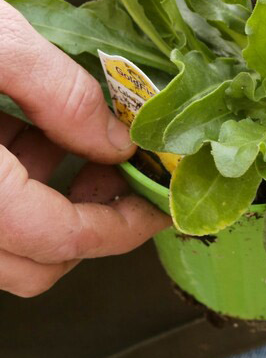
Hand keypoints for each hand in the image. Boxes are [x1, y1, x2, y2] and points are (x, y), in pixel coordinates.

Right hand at [0, 2, 171, 297]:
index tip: (157, 202)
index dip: (121, 226)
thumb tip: (117, 138)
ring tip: (70, 140)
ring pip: (0, 248)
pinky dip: (7, 192)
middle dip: (90, 224)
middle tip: (122, 171)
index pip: (57, 239)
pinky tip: (16, 134)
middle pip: (30, 264)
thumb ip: (60, 93)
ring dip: (48, 206)